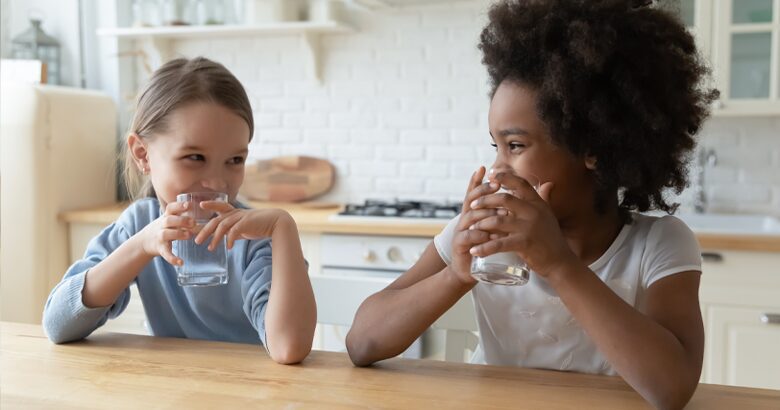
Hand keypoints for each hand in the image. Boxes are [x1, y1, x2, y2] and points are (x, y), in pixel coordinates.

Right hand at [138, 201, 194, 265]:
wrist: (144, 242)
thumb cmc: (163, 228)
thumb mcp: (169, 219)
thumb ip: (182, 216)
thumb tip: (205, 211)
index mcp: (166, 217)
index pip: (170, 208)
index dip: (178, 206)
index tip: (188, 205)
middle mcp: (162, 226)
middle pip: (169, 220)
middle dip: (181, 220)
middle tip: (193, 222)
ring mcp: (160, 237)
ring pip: (166, 234)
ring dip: (178, 234)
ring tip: (189, 235)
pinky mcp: (160, 249)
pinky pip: (166, 254)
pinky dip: (173, 258)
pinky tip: (181, 262)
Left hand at [194, 202, 288, 249]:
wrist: (277, 223)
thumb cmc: (262, 225)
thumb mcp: (246, 227)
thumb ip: (236, 230)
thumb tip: (227, 238)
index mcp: (236, 212)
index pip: (220, 206)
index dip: (211, 204)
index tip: (201, 205)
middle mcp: (236, 213)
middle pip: (216, 220)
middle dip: (205, 230)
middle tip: (197, 240)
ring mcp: (241, 217)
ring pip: (223, 225)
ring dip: (215, 238)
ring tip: (210, 248)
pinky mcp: (247, 223)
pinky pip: (234, 231)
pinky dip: (230, 239)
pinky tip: (228, 247)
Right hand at [448, 166, 501, 284]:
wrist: (469, 271)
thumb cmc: (485, 248)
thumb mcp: (495, 228)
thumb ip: (504, 213)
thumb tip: (519, 195)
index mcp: (474, 213)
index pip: (474, 193)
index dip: (477, 180)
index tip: (485, 168)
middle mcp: (465, 219)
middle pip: (471, 200)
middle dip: (484, 191)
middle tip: (497, 186)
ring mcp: (461, 231)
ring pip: (471, 216)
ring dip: (485, 212)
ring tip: (500, 211)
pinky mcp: (460, 245)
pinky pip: (468, 236)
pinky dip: (479, 234)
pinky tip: (488, 234)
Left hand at [467, 172, 576, 276]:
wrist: (560, 262)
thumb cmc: (551, 238)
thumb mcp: (548, 215)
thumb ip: (545, 199)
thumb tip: (548, 183)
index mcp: (538, 203)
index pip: (520, 183)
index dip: (505, 177)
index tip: (490, 175)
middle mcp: (534, 212)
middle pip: (504, 199)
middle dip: (485, 200)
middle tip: (472, 205)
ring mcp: (529, 228)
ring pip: (498, 220)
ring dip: (481, 224)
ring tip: (470, 228)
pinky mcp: (525, 244)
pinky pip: (499, 244)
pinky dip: (484, 247)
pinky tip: (474, 250)